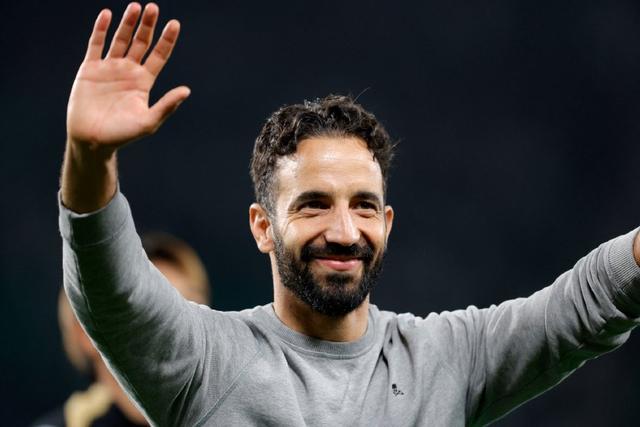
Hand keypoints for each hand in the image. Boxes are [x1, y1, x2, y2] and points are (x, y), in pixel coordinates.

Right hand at [67, 2, 189, 150]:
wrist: (92, 140)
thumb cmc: (122, 135)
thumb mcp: (148, 121)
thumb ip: (166, 106)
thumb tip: (186, 91)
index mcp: (144, 82)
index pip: (159, 55)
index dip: (166, 40)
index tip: (175, 24)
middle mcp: (128, 71)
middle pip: (141, 42)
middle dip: (148, 26)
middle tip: (154, 7)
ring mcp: (109, 68)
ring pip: (120, 39)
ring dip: (127, 23)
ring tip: (136, 7)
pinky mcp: (90, 68)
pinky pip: (96, 44)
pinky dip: (101, 29)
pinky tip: (107, 14)